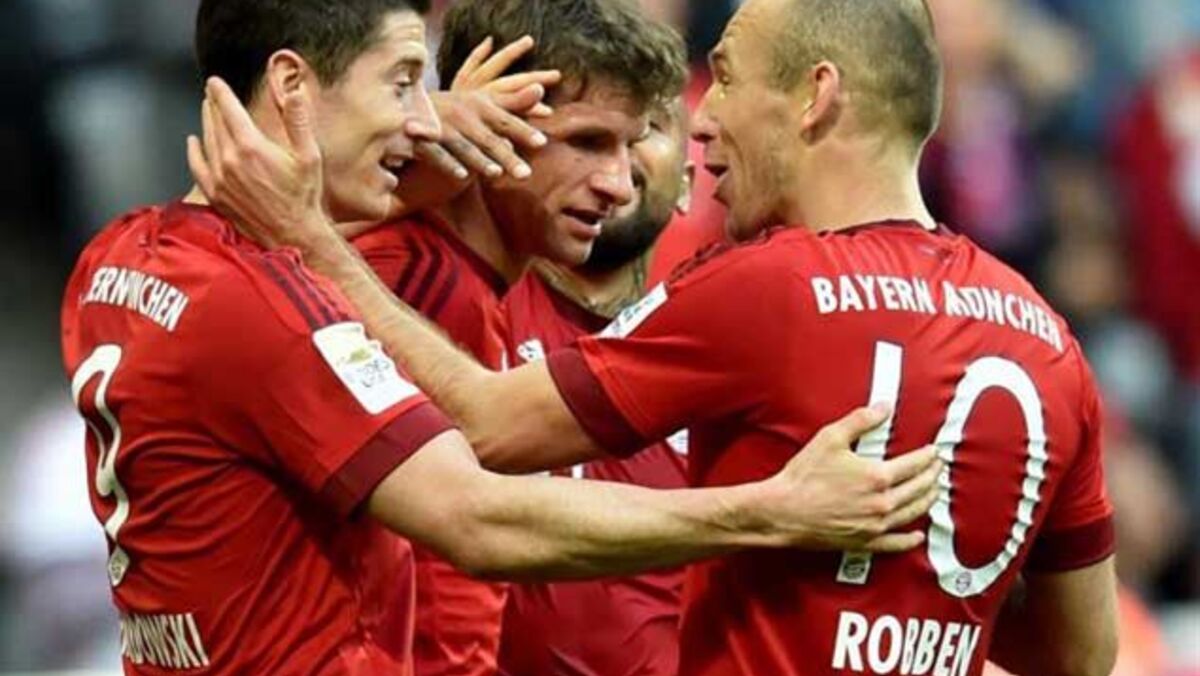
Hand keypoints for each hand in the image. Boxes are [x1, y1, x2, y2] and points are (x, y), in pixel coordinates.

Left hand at [187, 76, 335, 252]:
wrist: (293, 234)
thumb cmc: (303, 196)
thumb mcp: (309, 155)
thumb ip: (298, 121)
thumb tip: (296, 92)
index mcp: (252, 146)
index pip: (228, 109)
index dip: (220, 92)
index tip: (215, 81)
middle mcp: (230, 160)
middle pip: (214, 122)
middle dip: (212, 104)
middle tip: (211, 92)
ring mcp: (219, 178)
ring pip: (205, 140)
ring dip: (205, 122)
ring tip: (207, 111)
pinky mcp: (215, 194)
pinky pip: (196, 166)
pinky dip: (193, 151)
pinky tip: (193, 142)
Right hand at [389, 36, 560, 217]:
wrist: (411, 106)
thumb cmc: (460, 108)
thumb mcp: (485, 102)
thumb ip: (515, 101)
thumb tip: (542, 90)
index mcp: (479, 106)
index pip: (506, 121)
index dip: (523, 131)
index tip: (542, 143)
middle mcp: (463, 116)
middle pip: (488, 140)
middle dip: (506, 156)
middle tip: (526, 174)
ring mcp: (443, 128)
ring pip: (464, 147)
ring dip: (479, 160)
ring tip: (496, 174)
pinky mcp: (423, 140)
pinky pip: (437, 154)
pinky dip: (449, 164)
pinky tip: (463, 176)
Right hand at [757, 405, 941, 551]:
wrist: (783, 511)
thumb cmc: (803, 477)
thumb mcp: (830, 438)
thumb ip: (860, 420)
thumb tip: (883, 408)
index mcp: (877, 477)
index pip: (914, 464)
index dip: (928, 456)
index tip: (933, 451)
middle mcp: (881, 503)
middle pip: (919, 489)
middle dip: (933, 476)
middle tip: (938, 468)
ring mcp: (875, 525)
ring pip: (912, 513)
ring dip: (928, 501)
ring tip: (934, 492)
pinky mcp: (864, 542)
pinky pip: (895, 543)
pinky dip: (910, 540)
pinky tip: (917, 536)